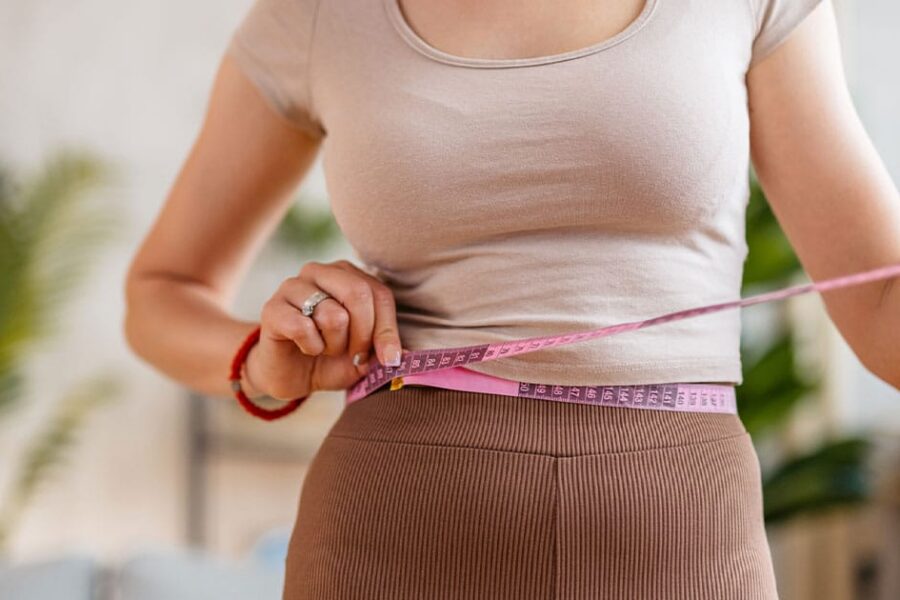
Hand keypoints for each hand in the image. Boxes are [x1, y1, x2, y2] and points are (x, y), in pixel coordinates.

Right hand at [245, 259, 402, 399]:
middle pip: (358, 294)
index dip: (387, 330)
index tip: (388, 359)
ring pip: (333, 315)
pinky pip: (303, 328)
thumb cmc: (332, 358)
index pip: (380, 294)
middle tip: (354, 355)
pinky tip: (306, 348)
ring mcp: (293, 286)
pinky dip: (311, 347)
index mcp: (348, 275)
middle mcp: (321, 271)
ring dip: (334, 344)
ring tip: (325, 348)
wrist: (291, 375)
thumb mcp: (367, 355)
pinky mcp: (272, 308)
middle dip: (363, 336)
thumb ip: (384, 347)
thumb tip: (404, 354)